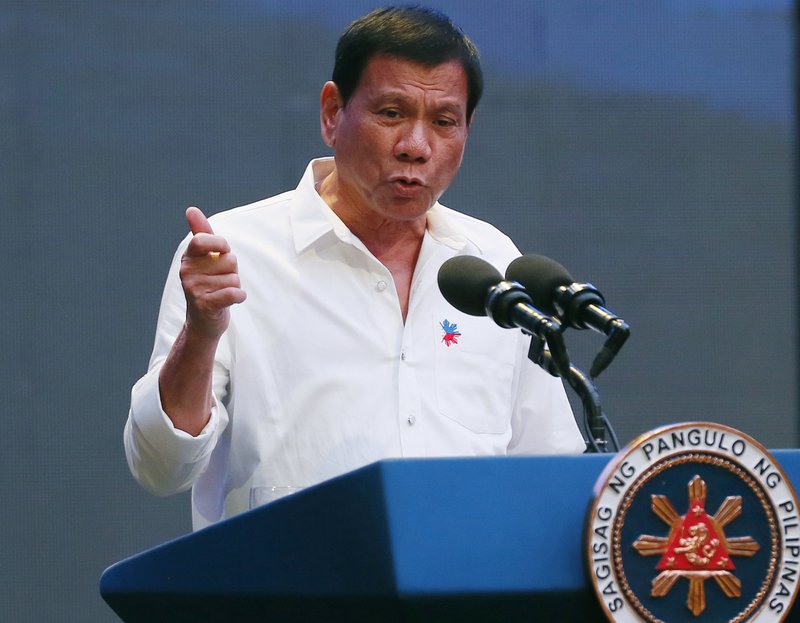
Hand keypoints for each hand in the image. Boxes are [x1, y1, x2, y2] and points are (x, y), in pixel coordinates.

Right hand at [180, 206, 246, 338]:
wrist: (203, 323)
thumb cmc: (209, 285)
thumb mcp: (205, 258)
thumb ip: (202, 233)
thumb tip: (191, 209)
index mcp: (188, 258)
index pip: (203, 239)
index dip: (221, 246)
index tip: (222, 254)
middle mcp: (187, 272)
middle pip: (229, 261)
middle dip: (232, 272)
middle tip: (220, 282)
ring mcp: (193, 289)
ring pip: (234, 278)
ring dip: (234, 287)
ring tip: (221, 293)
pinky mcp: (205, 305)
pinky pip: (234, 292)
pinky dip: (239, 297)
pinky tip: (231, 300)